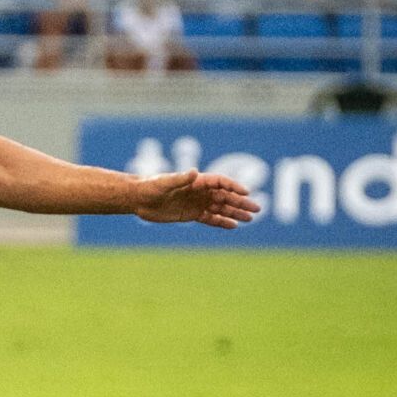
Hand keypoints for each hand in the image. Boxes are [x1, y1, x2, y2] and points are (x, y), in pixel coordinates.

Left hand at [135, 170, 261, 228]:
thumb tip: (193, 171)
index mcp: (196, 181)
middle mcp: (199, 191)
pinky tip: (234, 225)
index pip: (220, 182)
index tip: (246, 193)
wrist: (138, 199)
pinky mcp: (191, 214)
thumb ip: (180, 178)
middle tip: (257, 209)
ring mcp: (196, 203)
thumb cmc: (150, 187)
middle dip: (241, 202)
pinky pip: (210, 218)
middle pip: (225, 196)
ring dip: (235, 212)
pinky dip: (222, 221)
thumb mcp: (164, 183)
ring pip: (221, 208)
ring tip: (250, 218)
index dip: (233, 186)